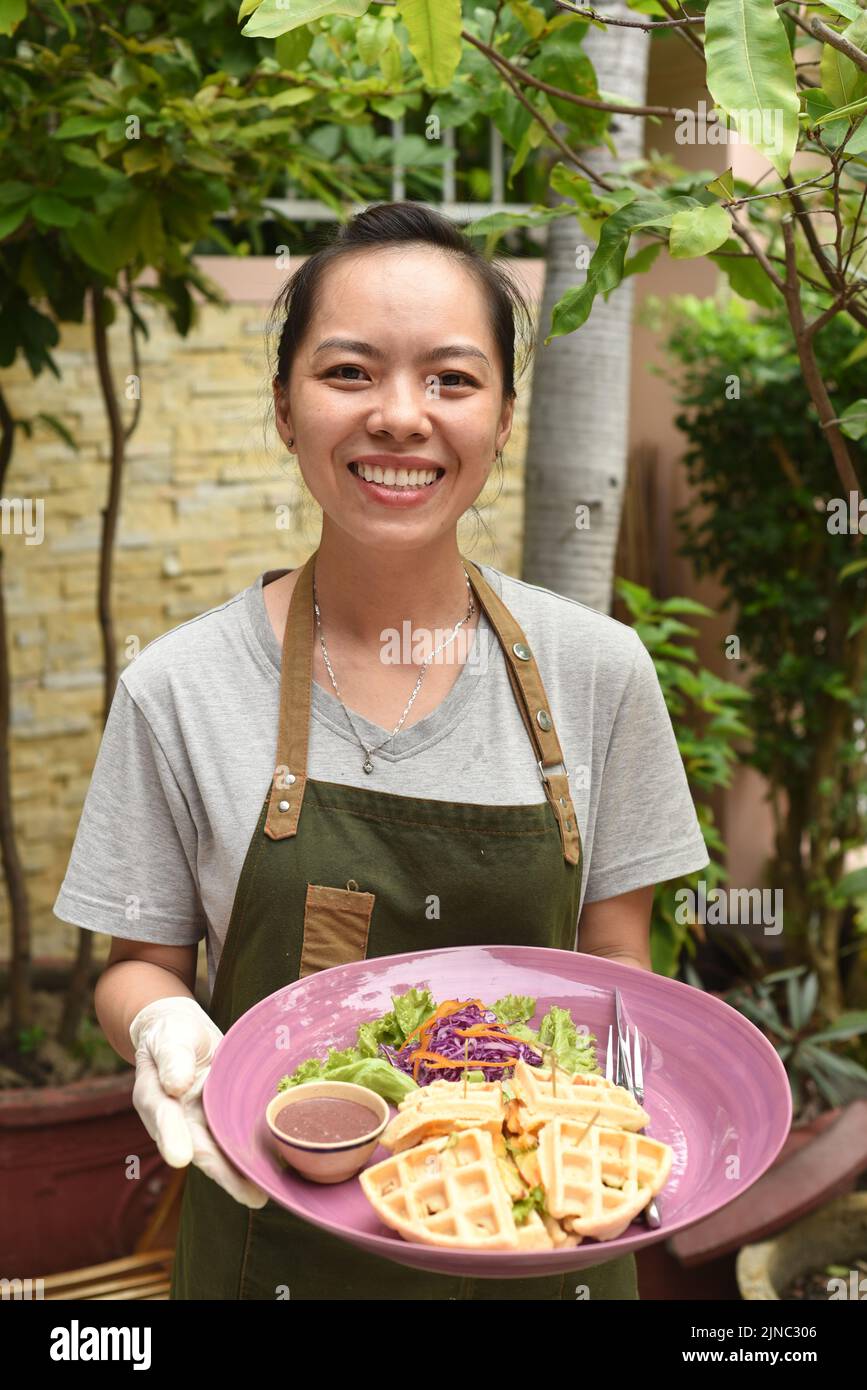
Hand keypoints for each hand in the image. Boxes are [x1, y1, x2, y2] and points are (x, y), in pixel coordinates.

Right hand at [129, 995, 268, 1208]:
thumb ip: (172, 1059)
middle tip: (249, 1195)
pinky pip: (234, 1139)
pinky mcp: (220, 1121)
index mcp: (155, 1098)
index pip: (165, 1118)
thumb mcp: (170, 1038)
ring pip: (220, 1152)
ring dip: (241, 1173)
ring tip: (265, 1193)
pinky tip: (274, 1169)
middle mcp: (177, 1121)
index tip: (180, 1158)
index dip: (172, 1137)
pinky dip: (251, 1154)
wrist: (182, 1035)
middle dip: (223, 1173)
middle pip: (199, 1149)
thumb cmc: (172, 1035)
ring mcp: (199, 1125)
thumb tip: (176, 1084)